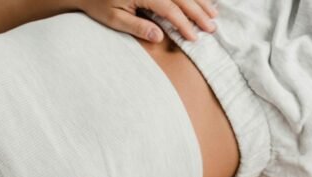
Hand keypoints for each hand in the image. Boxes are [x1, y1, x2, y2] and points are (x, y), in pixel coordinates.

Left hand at [76, 0, 217, 42]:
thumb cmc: (98, 4)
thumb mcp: (113, 19)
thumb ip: (137, 26)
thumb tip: (159, 37)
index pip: (169, 9)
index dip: (184, 24)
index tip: (195, 37)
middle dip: (198, 12)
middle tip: (212, 28)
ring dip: (199, 0)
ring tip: (213, 14)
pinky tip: (201, 1)